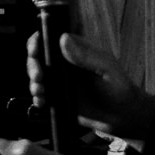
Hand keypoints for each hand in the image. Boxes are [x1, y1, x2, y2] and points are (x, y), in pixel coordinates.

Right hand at [26, 32, 150, 139]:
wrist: (122, 116)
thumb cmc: (119, 88)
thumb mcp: (105, 68)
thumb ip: (84, 55)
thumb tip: (63, 38)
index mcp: (75, 50)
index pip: (51, 39)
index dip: (38, 41)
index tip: (35, 49)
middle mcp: (64, 64)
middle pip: (38, 58)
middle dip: (32, 65)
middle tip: (38, 76)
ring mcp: (60, 81)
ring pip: (36, 77)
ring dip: (33, 83)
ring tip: (41, 91)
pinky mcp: (58, 98)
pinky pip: (41, 95)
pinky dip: (37, 98)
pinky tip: (42, 102)